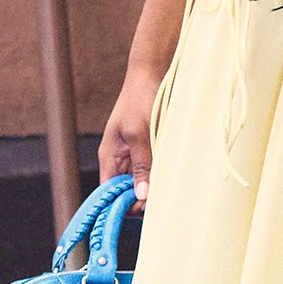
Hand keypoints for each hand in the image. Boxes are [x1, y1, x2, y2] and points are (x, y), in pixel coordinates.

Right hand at [99, 62, 164, 202]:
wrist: (152, 73)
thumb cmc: (141, 99)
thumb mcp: (140, 133)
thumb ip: (141, 164)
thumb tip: (141, 195)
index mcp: (110, 156)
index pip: (108, 192)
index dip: (121, 205)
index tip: (142, 210)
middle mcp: (121, 158)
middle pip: (126, 190)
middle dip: (141, 198)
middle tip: (160, 203)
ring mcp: (136, 153)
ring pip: (142, 181)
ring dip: (154, 187)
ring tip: (169, 190)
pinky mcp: (151, 147)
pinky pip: (154, 168)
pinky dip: (162, 174)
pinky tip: (174, 177)